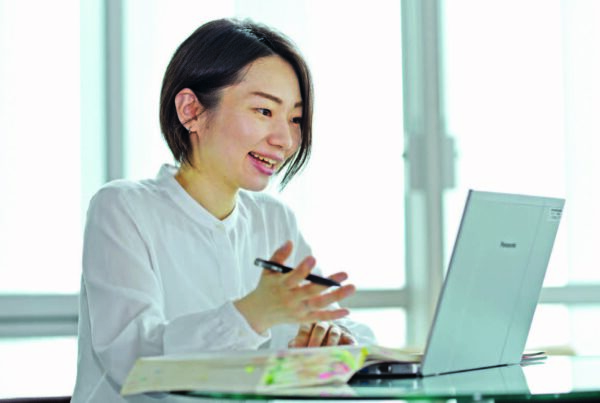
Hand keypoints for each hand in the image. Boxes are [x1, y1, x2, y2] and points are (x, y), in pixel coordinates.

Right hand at [234, 241, 355, 333]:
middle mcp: (290, 299)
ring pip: (319, 304)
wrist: (258, 313)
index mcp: (281, 285)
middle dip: (329, 283)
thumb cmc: (266, 287)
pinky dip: (333, 316)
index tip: (313, 258)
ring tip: (351, 287)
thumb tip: (290, 242)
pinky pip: (319, 317)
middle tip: (344, 274)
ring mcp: (298, 310)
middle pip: (311, 291)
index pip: (294, 277)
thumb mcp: (268, 270)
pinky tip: (346, 310)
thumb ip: (279, 256)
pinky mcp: (302, 319)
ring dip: (336, 297)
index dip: (303, 268)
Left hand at [288, 322, 357, 346]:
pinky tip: (348, 350)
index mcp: (310, 323)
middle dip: (315, 341)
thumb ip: (296, 344)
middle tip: (312, 352)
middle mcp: (323, 324)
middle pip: (320, 329)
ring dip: (330, 344)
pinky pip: (349, 338)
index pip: (305, 329)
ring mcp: (336, 329)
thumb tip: (291, 350)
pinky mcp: (347, 335)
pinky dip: (349, 344)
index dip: (302, 340)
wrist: (329, 331)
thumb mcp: (302, 339)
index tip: (297, 350)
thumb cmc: (311, 338)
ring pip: (334, 333)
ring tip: (327, 354)